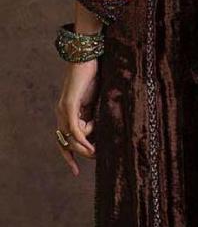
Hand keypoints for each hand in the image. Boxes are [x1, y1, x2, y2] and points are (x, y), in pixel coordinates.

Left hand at [55, 59, 99, 175]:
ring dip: (82, 148)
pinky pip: (72, 128)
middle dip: (76, 155)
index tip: (77, 171)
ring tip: (95, 153)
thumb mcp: (97, 100)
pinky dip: (80, 139)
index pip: (64, 139)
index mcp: (67, 112)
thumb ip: (97, 115)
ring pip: (69, 137)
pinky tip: (89, 147)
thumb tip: (106, 131)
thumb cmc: (95, 74)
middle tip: (94, 158)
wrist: (88, 56)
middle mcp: (61, 112)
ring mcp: (63, 109)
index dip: (70, 155)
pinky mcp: (69, 104)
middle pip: (64, 142)